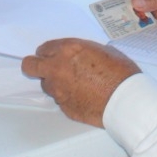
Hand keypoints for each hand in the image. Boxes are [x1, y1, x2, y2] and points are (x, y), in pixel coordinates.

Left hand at [21, 39, 139, 126]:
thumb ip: (82, 51)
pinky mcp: (64, 107)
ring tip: (75, 84)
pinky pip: (60, 99)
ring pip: (46, 84)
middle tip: (45, 67)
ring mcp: (59, 90)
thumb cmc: (120, 71)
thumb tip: (76, 56)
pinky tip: (83, 96)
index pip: (43, 49)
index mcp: (67, 50)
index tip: (54, 55)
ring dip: (55, 83)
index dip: (49, 52)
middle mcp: (57, 69)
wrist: (126, 100)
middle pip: (30, 66)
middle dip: (34, 65)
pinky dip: (68, 96)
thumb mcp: (102, 50)